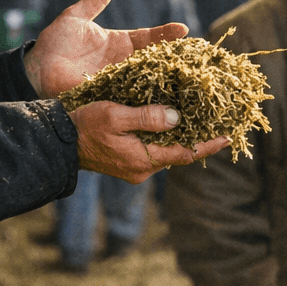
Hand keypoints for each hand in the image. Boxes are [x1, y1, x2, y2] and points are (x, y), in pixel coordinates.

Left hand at [25, 0, 189, 96]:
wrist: (36, 71)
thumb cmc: (55, 43)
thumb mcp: (75, 17)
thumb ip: (95, 0)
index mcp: (120, 44)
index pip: (149, 38)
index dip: (166, 34)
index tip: (184, 30)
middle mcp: (123, 64)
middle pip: (155, 60)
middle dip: (175, 59)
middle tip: (197, 58)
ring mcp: (118, 82)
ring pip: (148, 81)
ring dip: (166, 82)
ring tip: (188, 81)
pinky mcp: (109, 98)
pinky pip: (131, 99)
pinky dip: (146, 101)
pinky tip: (162, 104)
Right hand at [72, 101, 230, 182]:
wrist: (58, 144)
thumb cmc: (85, 127)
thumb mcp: (116, 116)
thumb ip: (147, 117)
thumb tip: (176, 117)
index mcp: (144, 160)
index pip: (186, 154)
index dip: (208, 145)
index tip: (228, 137)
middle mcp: (143, 169)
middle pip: (179, 153)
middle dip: (198, 139)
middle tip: (219, 124)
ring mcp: (135, 167)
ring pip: (166, 151)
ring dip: (181, 137)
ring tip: (199, 120)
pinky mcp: (127, 162)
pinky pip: (153, 150)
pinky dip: (165, 138)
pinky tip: (170, 123)